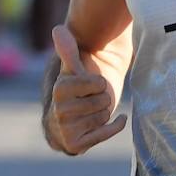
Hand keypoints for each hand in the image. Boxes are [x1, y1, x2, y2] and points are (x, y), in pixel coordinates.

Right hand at [46, 24, 127, 154]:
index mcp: (58, 90)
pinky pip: (103, 134)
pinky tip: (118, 120)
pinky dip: (114, 126)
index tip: (90, 85)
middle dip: (102, 99)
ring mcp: (65, 130)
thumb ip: (68, 49)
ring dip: (103, 113)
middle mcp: (58, 111)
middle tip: (92, 101)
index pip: (98, 83)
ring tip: (93, 112)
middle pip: (102, 101)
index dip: (99, 83)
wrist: (78, 114)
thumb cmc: (78, 88)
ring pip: (103, 116)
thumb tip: (58, 29)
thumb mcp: (74, 68)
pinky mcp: (74, 146)